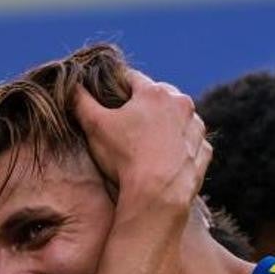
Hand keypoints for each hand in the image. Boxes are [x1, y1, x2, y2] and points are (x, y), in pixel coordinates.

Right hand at [74, 69, 211, 205]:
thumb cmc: (125, 157)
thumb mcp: (94, 125)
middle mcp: (182, 104)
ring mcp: (196, 129)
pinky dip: (178, 147)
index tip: (107, 99)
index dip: (116, 87)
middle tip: (125, 125)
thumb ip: (81, 101)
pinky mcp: (203, 152)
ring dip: (164, 125)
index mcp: (155, 92)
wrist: (157, 195)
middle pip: (158, 96)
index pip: (131, 78)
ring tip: (145, 144)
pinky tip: (163, 159)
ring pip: (177, 119)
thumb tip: (72, 86)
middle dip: (142, 106)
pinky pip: (190, 143)